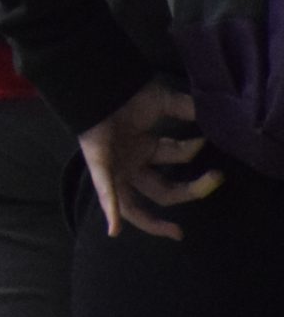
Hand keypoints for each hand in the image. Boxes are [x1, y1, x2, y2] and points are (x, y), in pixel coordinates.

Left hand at [78, 81, 220, 239]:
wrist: (98, 83)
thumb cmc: (126, 92)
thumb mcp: (162, 101)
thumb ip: (187, 109)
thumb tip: (215, 115)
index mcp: (146, 147)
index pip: (176, 159)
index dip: (192, 151)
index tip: (205, 141)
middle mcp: (132, 162)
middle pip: (164, 189)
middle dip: (192, 189)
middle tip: (216, 177)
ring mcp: (115, 168)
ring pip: (132, 205)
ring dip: (152, 222)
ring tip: (176, 233)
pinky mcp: (98, 165)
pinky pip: (104, 190)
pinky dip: (110, 208)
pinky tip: (114, 230)